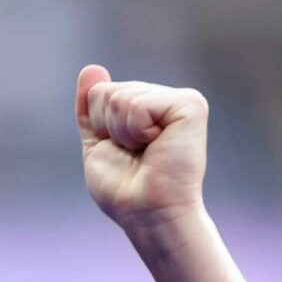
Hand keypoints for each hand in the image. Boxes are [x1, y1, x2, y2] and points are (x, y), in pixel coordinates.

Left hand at [75, 64, 208, 234]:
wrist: (148, 214)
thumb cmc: (125, 190)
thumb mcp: (98, 145)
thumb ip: (91, 108)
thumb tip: (91, 67)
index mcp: (145, 105)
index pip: (99, 93)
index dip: (99, 127)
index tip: (122, 151)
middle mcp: (165, 97)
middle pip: (107, 92)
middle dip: (109, 129)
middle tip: (135, 155)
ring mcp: (180, 99)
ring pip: (121, 98)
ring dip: (123, 134)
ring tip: (146, 153)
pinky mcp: (190, 105)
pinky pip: (139, 105)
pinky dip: (137, 131)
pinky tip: (157, 145)